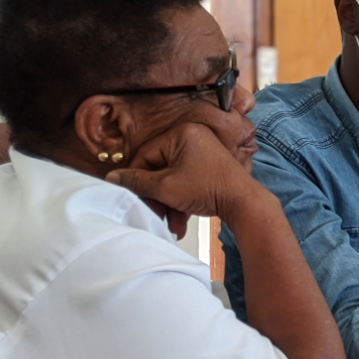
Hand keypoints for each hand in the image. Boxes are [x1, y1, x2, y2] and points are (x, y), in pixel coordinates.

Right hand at [105, 122, 263, 228]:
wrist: (245, 204)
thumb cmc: (210, 190)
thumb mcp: (166, 188)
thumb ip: (137, 182)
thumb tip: (113, 177)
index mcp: (182, 134)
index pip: (146, 155)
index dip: (136, 179)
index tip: (130, 195)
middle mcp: (193, 138)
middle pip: (160, 169)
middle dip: (157, 197)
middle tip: (154, 214)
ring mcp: (203, 153)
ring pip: (173, 179)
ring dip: (170, 203)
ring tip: (172, 224)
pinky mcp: (210, 167)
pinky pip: (187, 181)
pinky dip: (182, 200)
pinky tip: (181, 221)